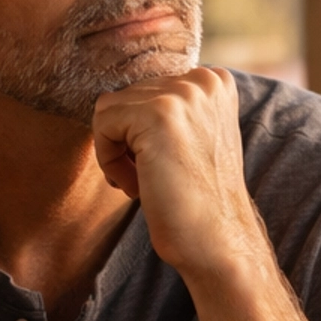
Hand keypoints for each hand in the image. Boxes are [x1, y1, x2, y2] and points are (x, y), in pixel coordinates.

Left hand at [92, 68, 266, 281]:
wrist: (218, 240)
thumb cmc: (198, 200)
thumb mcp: (193, 138)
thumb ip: (168, 110)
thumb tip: (110, 100)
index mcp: (215, 81)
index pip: (147, 90)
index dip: (142, 133)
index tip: (161, 165)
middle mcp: (203, 79)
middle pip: (126, 97)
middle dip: (128, 143)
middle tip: (151, 180)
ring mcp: (182, 93)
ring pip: (110, 110)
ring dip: (117, 153)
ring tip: (143, 183)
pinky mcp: (158, 113)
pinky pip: (103, 123)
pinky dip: (108, 161)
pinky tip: (136, 186)